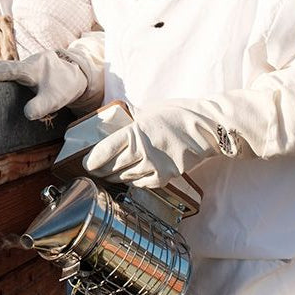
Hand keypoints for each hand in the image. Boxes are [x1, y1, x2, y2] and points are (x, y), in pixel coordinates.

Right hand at [0, 50, 87, 119]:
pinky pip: (4, 70)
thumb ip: (41, 105)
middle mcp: (27, 63)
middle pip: (1, 65)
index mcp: (34, 68)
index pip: (12, 70)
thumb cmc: (63, 87)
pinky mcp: (21, 69)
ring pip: (1, 66)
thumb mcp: (55, 99)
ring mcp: (23, 65)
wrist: (73, 75)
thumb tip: (27, 114)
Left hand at [83, 105, 237, 188]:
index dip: (92, 160)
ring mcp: (154, 167)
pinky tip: (129, 176)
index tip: (86, 163)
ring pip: (125, 177)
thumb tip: (116, 128)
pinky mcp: (165, 177)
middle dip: (100, 169)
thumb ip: (131, 122)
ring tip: (108, 173)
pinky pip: (141, 184)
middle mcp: (143, 152)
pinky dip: (133, 181)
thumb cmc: (178, 114)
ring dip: (114, 176)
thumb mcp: (148, 111)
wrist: (207, 128)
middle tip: (94, 169)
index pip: (105, 151)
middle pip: (112, 167)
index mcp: (135, 132)